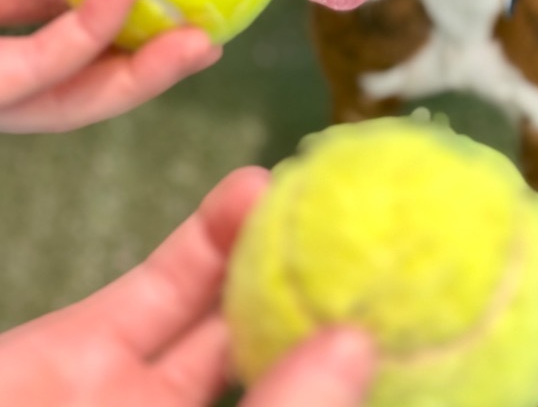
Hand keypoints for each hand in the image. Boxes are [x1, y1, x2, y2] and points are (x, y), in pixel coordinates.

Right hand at [0, 168, 374, 406]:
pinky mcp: (78, 351)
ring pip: (218, 316)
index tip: (418, 301)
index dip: (365, 365)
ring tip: (315, 194)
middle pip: (272, 354)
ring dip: (263, 250)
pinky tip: (244, 191)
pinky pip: (155, 294)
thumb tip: (355, 348)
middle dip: (319, 294)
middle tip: (370, 230)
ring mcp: (129, 398)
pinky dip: (201, 244)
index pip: (311, 398)